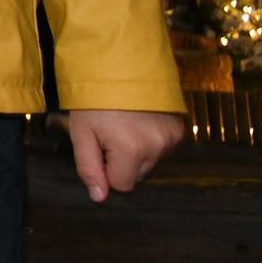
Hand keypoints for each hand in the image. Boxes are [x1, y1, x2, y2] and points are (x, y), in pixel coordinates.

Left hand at [67, 108, 184, 202]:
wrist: (120, 66)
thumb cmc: (95, 100)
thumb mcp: (81, 133)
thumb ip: (88, 168)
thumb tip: (99, 197)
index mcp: (131, 150)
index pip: (121, 185)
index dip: (106, 171)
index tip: (99, 149)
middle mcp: (157, 146)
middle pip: (136, 175)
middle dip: (121, 162)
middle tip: (110, 134)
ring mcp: (171, 138)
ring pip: (150, 163)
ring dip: (137, 152)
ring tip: (124, 126)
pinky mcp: (179, 130)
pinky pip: (162, 149)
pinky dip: (150, 142)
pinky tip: (139, 123)